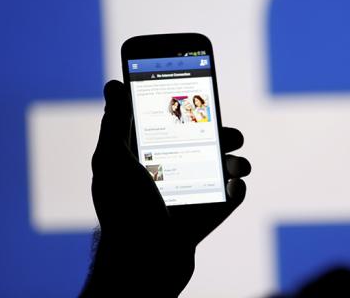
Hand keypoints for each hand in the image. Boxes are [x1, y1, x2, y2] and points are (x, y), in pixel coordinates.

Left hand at [82, 80, 250, 295]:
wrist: (143, 264)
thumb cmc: (122, 212)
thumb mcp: (112, 161)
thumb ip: (115, 122)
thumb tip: (114, 84)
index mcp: (148, 157)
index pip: (170, 123)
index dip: (187, 106)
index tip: (202, 92)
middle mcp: (170, 172)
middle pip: (204, 142)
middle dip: (223, 132)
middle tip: (230, 133)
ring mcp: (191, 194)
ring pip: (222, 168)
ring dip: (236, 161)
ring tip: (236, 165)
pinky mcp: (208, 214)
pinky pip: (231, 196)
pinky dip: (237, 188)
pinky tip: (233, 186)